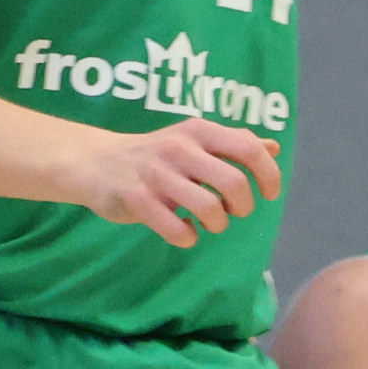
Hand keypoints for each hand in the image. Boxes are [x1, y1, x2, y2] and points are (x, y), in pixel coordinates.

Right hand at [73, 118, 284, 248]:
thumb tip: (273, 147)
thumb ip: (232, 143)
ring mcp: (157, 174)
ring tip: (210, 223)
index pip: (249, 148)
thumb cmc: (155, 154)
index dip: (269, 174)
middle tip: (234, 212)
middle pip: (234, 183)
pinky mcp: (137, 199)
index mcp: (199, 131)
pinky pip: (177, 229)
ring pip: (209, 208)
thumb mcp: (193, 140)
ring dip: (218, 224)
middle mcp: (179, 148)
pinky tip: (184, 231)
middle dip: (243, 206)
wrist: (94, 162)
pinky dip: (188, 237)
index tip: (269, 194)